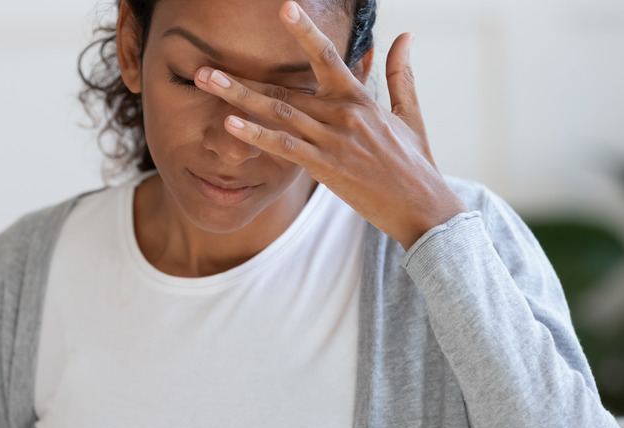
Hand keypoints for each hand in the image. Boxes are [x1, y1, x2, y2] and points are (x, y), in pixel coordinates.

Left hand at [193, 1, 468, 249]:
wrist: (424, 207)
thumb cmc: (415, 164)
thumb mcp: (409, 114)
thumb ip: (399, 74)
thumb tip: (405, 36)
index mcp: (360, 99)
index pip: (327, 56)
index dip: (304, 31)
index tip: (284, 8)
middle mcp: (343, 114)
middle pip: (285, 88)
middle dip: (242, 78)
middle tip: (204, 67)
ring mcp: (333, 140)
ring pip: (278, 113)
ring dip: (238, 98)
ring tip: (206, 83)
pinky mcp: (327, 167)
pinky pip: (285, 147)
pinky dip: (257, 135)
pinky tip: (230, 125)